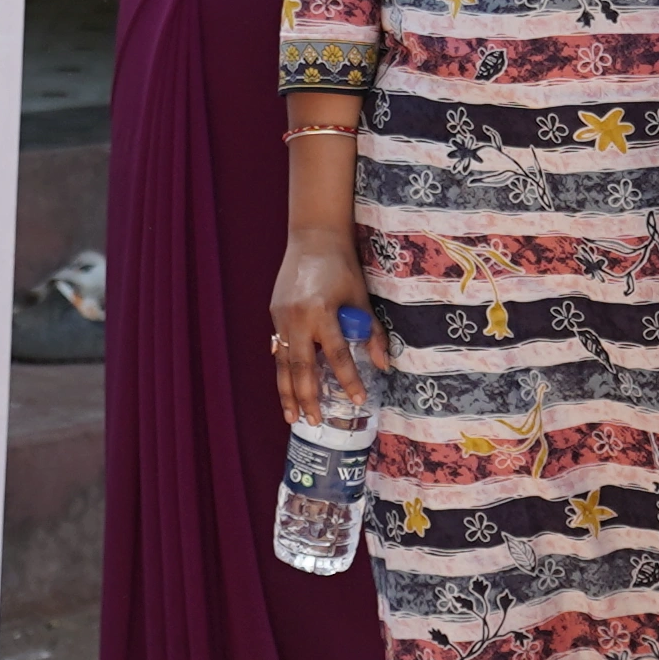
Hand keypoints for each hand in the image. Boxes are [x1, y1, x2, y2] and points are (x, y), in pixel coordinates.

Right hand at [267, 234, 371, 423]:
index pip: (337, 355)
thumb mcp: (360, 297)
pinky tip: (286, 390)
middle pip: (302, 368)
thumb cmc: (342, 266)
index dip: (348, 380)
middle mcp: (297, 319)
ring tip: (293, 417)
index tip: (357, 400)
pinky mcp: (274, 315)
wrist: (313, 238)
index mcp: (322, 312)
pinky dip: (282, 372)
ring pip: (283, 364)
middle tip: (315, 422)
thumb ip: (370, 331)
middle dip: (308, 398)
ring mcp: (281, 317)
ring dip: (288, 393)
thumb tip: (384, 365)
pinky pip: (278, 350)